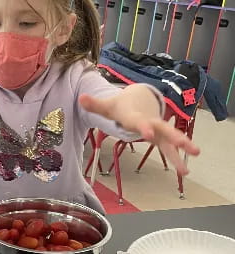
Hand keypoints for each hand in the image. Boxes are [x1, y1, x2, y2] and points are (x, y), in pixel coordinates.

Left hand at [79, 94, 199, 175]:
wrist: (138, 98)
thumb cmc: (120, 106)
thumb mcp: (107, 106)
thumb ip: (94, 104)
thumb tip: (80, 98)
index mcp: (135, 116)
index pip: (138, 122)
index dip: (142, 127)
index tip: (148, 133)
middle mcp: (150, 122)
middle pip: (163, 129)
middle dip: (174, 137)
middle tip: (186, 145)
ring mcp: (158, 130)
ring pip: (171, 140)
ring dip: (181, 150)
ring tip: (190, 165)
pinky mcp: (161, 137)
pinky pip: (170, 148)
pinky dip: (176, 158)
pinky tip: (184, 173)